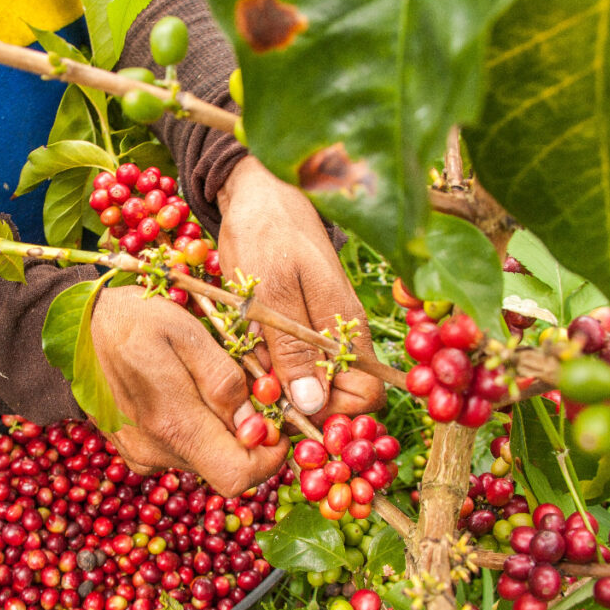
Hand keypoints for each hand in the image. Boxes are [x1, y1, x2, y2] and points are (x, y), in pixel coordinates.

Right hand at [90, 285, 290, 496]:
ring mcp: (142, 454)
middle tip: (245, 388)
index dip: (269, 457)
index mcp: (173, 424)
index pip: (238, 477)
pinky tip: (182, 392)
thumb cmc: (132, 319)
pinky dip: (194, 428)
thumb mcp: (185, 332)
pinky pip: (180, 450)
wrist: (73, 327)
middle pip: (225, 467)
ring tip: (205, 381)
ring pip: (205, 457)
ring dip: (219, 429)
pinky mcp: (133, 450)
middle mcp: (156, 451)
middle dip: (247, 435)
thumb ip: (222, 380)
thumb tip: (255, 424)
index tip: (275, 422)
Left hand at [216, 155, 384, 422]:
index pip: (365, 397)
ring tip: (246, 375)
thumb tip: (313, 405)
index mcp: (346, 331)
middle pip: (338, 399)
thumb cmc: (266, 233)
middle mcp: (339, 337)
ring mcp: (318, 332)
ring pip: (310, 386)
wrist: (256, 193)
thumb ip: (292, 349)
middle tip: (258, 399)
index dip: (334, 416)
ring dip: (280, 392)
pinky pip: (290, 365)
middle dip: (301, 411)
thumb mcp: (273, 292)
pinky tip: (244, 359)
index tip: (289, 415)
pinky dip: (268, 371)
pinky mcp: (295, 326)